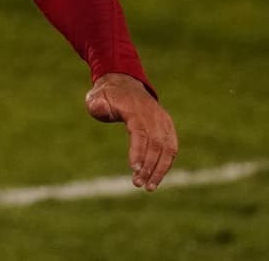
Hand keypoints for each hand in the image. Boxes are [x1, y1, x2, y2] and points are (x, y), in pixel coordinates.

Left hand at [85, 73, 177, 190]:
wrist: (124, 83)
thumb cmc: (107, 95)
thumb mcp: (97, 97)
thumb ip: (97, 104)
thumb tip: (100, 108)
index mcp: (136, 109)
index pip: (141, 132)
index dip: (139, 151)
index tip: (134, 169)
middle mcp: (154, 115)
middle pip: (156, 144)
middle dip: (149, 166)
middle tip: (138, 184)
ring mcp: (163, 121)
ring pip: (168, 148)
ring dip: (160, 169)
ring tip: (149, 187)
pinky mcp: (167, 127)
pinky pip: (171, 147)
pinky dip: (166, 163)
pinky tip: (157, 178)